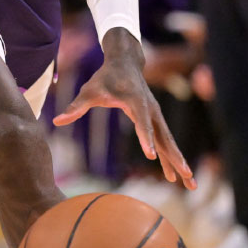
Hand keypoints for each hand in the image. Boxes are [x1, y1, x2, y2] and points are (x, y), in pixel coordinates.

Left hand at [53, 31, 196, 188]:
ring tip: (191, 184)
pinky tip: (174, 176)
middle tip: (187, 175)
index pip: (142, 121)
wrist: (126, 63)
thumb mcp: (89, 90)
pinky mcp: (156, 120)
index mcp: (135, 100)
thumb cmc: (105, 77)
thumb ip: (76, 107)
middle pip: (165, 136)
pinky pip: (166, 141)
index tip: (151, 155)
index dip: (146, 137)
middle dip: (175, 157)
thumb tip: (56, 121)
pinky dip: (172, 157)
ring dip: (179, 162)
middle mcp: (151, 109)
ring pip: (169, 141)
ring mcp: (156, 115)